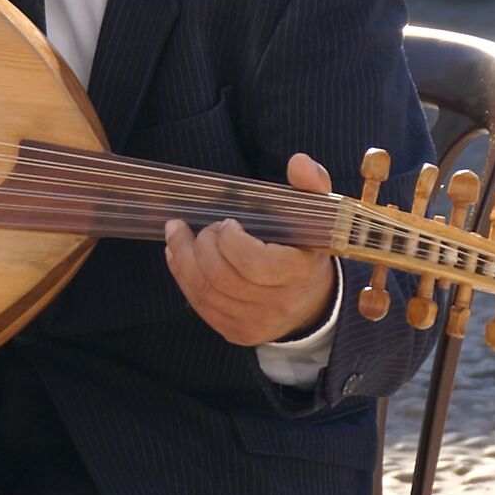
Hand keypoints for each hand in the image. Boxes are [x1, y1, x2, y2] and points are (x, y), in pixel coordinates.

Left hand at [163, 152, 334, 346]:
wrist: (312, 302)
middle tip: (201, 228)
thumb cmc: (306, 250)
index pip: (253, 263)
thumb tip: (298, 161)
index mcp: (300, 275)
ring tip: (177, 234)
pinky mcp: (236, 332)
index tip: (228, 222)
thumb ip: (310, 186)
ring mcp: (255, 323)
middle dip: (201, 246)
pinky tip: (178, 256)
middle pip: (221, 278)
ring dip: (183, 258)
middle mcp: (278, 305)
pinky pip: (200, 305)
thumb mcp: (317, 216)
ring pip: (204, 292)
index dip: (230, 240)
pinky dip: (182, 277)